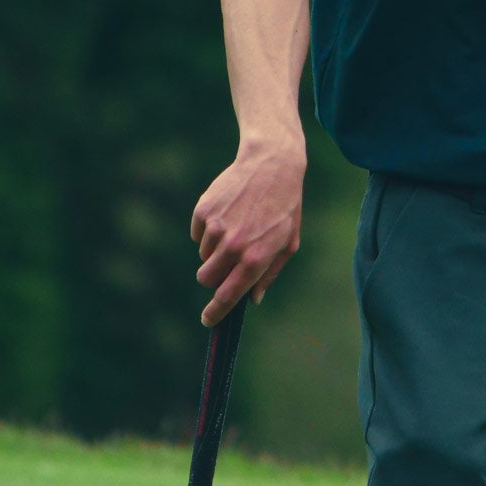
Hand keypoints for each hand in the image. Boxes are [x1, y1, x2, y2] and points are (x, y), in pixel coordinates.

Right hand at [190, 138, 304, 325]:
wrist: (272, 165)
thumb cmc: (285, 207)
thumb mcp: (288, 243)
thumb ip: (269, 274)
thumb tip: (252, 299)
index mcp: (255, 259)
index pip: (227, 296)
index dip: (215, 312)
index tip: (208, 320)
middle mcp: (234, 246)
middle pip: (206, 279)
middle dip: (213, 277)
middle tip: (228, 262)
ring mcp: (216, 228)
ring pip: (203, 256)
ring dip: (215, 249)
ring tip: (238, 227)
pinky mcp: (204, 212)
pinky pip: (197, 234)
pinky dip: (208, 230)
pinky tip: (229, 213)